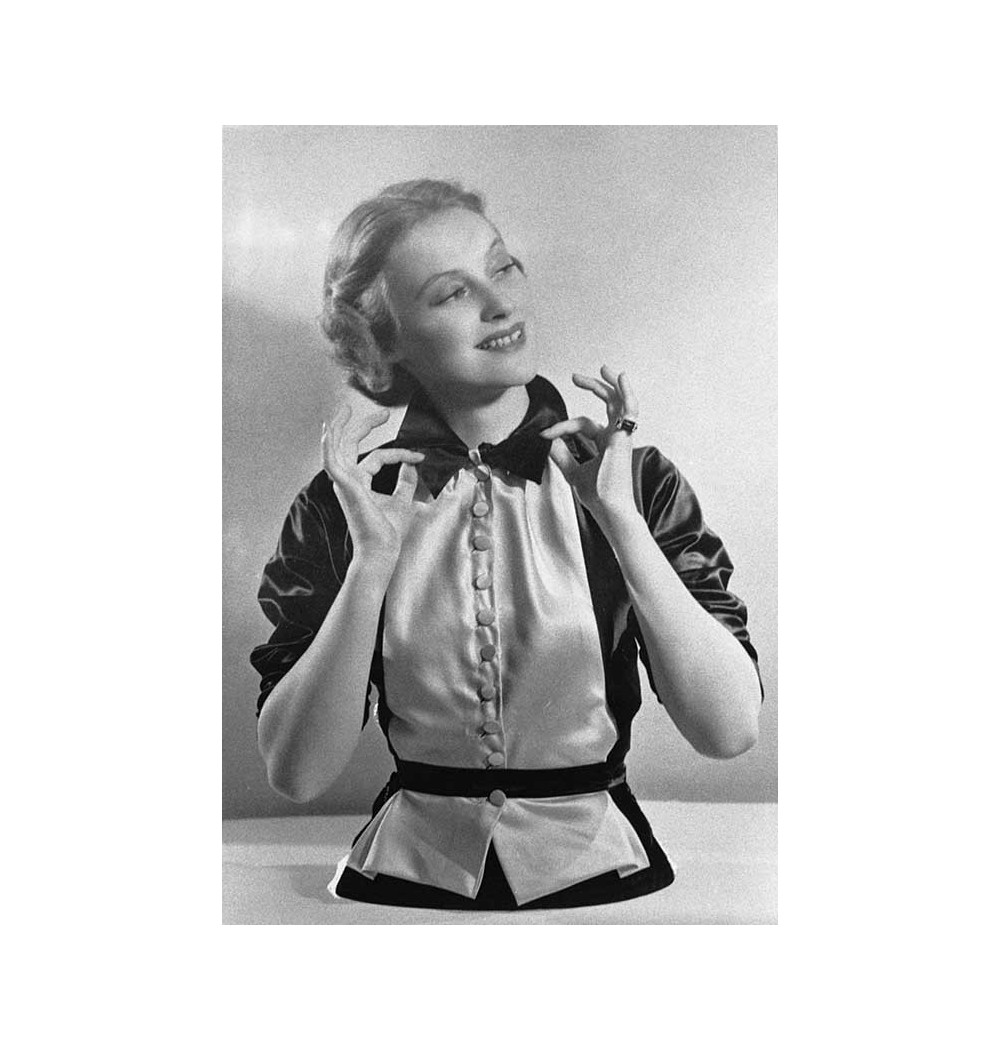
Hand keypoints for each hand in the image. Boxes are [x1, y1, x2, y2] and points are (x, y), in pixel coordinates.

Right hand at [321, 404, 424, 565]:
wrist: (382, 551)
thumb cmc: (388, 532)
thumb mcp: (402, 500)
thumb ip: (406, 481)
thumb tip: (412, 464)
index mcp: (360, 483)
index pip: (377, 457)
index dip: (400, 453)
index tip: (419, 456)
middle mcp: (349, 480)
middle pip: (351, 445)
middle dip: (363, 425)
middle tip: (381, 413)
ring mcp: (345, 483)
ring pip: (337, 448)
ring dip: (340, 427)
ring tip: (345, 409)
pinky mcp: (345, 486)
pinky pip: (331, 462)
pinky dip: (328, 446)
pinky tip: (328, 432)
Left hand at [539, 365, 639, 527]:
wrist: (609, 508)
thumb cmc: (597, 495)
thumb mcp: (573, 472)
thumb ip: (561, 455)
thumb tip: (547, 439)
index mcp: (606, 443)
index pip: (582, 424)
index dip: (561, 427)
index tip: (544, 434)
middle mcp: (615, 436)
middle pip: (607, 404)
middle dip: (593, 387)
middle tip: (575, 377)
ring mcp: (622, 435)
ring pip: (619, 402)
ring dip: (609, 384)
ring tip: (602, 368)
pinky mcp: (624, 436)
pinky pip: (629, 408)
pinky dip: (626, 392)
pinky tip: (619, 377)